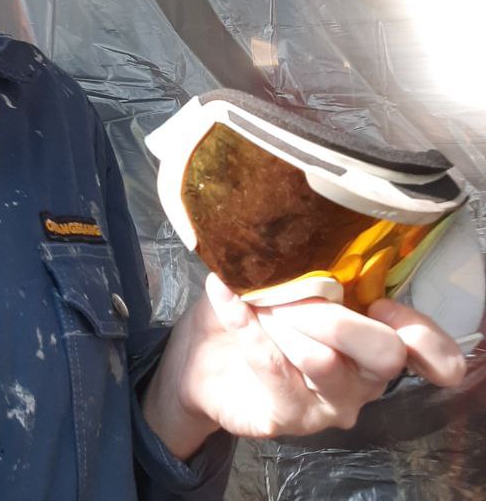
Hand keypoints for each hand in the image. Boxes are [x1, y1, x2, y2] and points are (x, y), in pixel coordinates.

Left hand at [142, 274, 466, 459]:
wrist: (202, 358)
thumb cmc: (258, 310)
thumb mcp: (290, 278)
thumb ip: (314, 261)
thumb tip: (312, 217)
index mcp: (376, 340)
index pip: (431, 354)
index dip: (421, 333)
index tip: (381, 305)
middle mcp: (364, 379)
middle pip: (384, 355)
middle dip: (336, 316)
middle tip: (289, 295)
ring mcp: (329, 404)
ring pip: (324, 363)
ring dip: (284, 322)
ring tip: (256, 300)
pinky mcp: (288, 417)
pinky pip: (271, 367)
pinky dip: (244, 323)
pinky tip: (223, 294)